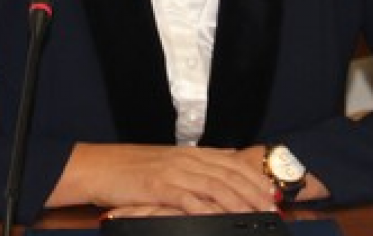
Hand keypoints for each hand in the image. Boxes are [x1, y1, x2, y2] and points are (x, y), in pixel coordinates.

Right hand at [48, 143, 275, 213]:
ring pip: (214, 186)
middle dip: (253, 193)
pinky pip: (188, 199)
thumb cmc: (132, 167)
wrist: (100, 167)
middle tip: (270, 209)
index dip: (254, 178)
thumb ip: (200, 159)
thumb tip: (228, 156)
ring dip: (238, 202)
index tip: (272, 193)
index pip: (231, 163)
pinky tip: (219, 219)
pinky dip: (206, 209)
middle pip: (228, 175)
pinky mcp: (158, 187)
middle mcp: (185, 159)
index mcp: (190, 153)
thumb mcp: (169, 158)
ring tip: (253, 216)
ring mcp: (172, 172)